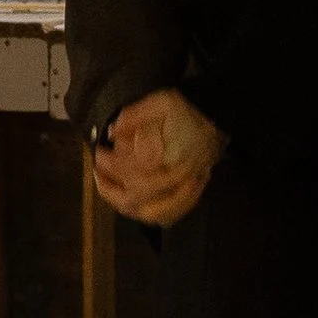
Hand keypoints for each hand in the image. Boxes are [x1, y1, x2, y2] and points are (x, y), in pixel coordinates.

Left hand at [92, 87, 223, 225]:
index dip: (110, 165)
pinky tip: (136, 205)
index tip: (99, 153)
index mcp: (172, 155)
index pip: (133, 169)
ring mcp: (186, 188)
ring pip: (153, 213)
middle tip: (98, 173)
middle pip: (139, 196)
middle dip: (112, 189)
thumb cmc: (189, 110)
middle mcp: (179, 177)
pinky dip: (149, 215)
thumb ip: (135, 116)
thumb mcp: (162, 102)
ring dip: (127, 205)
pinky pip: (169, 215)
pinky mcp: (191, 193)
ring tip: (110, 189)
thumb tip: (112, 132)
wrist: (218, 117)